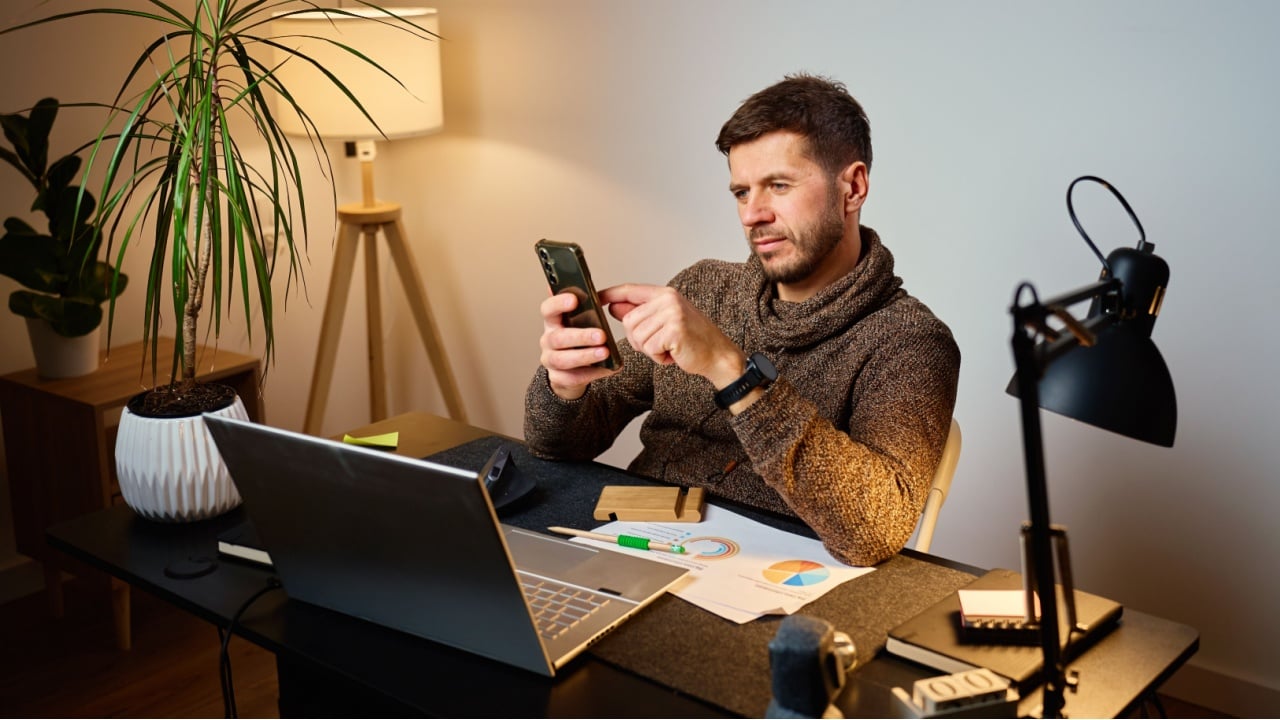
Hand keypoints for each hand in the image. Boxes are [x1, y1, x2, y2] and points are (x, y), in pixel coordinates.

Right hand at [539, 292, 618, 399]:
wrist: (571, 369)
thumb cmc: (577, 340)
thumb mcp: (580, 321)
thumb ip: (584, 307)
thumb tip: (591, 290)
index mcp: (553, 322)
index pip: (548, 309)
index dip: (558, 304)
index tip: (574, 300)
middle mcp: (548, 340)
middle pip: (558, 337)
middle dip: (580, 336)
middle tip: (601, 335)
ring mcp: (550, 360)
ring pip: (563, 359)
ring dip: (585, 356)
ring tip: (604, 352)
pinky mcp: (558, 377)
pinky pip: (573, 377)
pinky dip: (592, 373)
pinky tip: (607, 368)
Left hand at [600, 283, 744, 387]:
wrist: (717, 355)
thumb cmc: (692, 340)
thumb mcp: (664, 322)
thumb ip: (640, 313)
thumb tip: (613, 306)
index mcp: (665, 294)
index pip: (630, 290)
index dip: (610, 294)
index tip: (596, 298)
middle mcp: (668, 299)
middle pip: (629, 321)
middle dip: (639, 339)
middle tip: (660, 344)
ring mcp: (672, 313)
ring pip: (637, 336)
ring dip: (650, 349)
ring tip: (668, 347)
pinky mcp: (674, 330)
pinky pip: (649, 347)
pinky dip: (658, 356)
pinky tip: (673, 353)